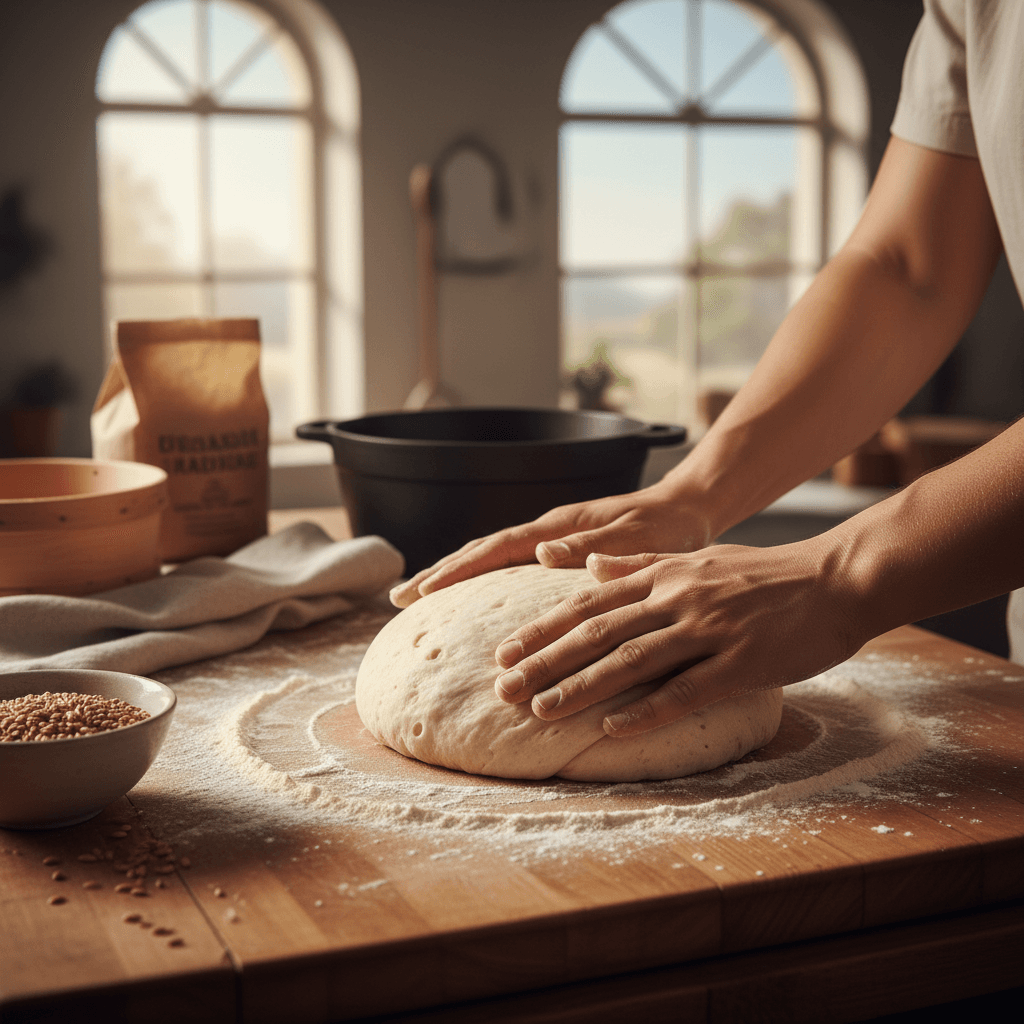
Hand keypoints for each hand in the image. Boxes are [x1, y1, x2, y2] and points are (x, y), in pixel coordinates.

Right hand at [389, 479, 710, 607]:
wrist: (690, 507)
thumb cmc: (668, 526)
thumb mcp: (638, 539)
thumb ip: (593, 545)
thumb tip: (541, 552)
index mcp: (560, 527)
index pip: (496, 548)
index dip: (456, 569)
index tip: (421, 589)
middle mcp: (550, 530)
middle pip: (481, 550)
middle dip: (439, 572)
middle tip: (399, 596)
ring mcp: (553, 538)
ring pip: (492, 555)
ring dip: (455, 573)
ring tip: (420, 595)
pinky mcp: (563, 548)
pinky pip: (510, 561)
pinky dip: (483, 575)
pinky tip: (475, 594)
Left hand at [492, 539, 866, 736]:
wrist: (838, 577)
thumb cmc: (766, 574)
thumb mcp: (699, 559)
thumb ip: (641, 565)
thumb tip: (587, 564)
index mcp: (665, 575)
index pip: (589, 602)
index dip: (543, 627)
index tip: (505, 649)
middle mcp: (678, 597)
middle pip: (598, 631)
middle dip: (545, 660)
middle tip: (503, 686)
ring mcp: (710, 629)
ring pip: (632, 659)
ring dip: (582, 686)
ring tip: (541, 710)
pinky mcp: (743, 661)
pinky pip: (687, 690)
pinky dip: (647, 710)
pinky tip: (612, 728)